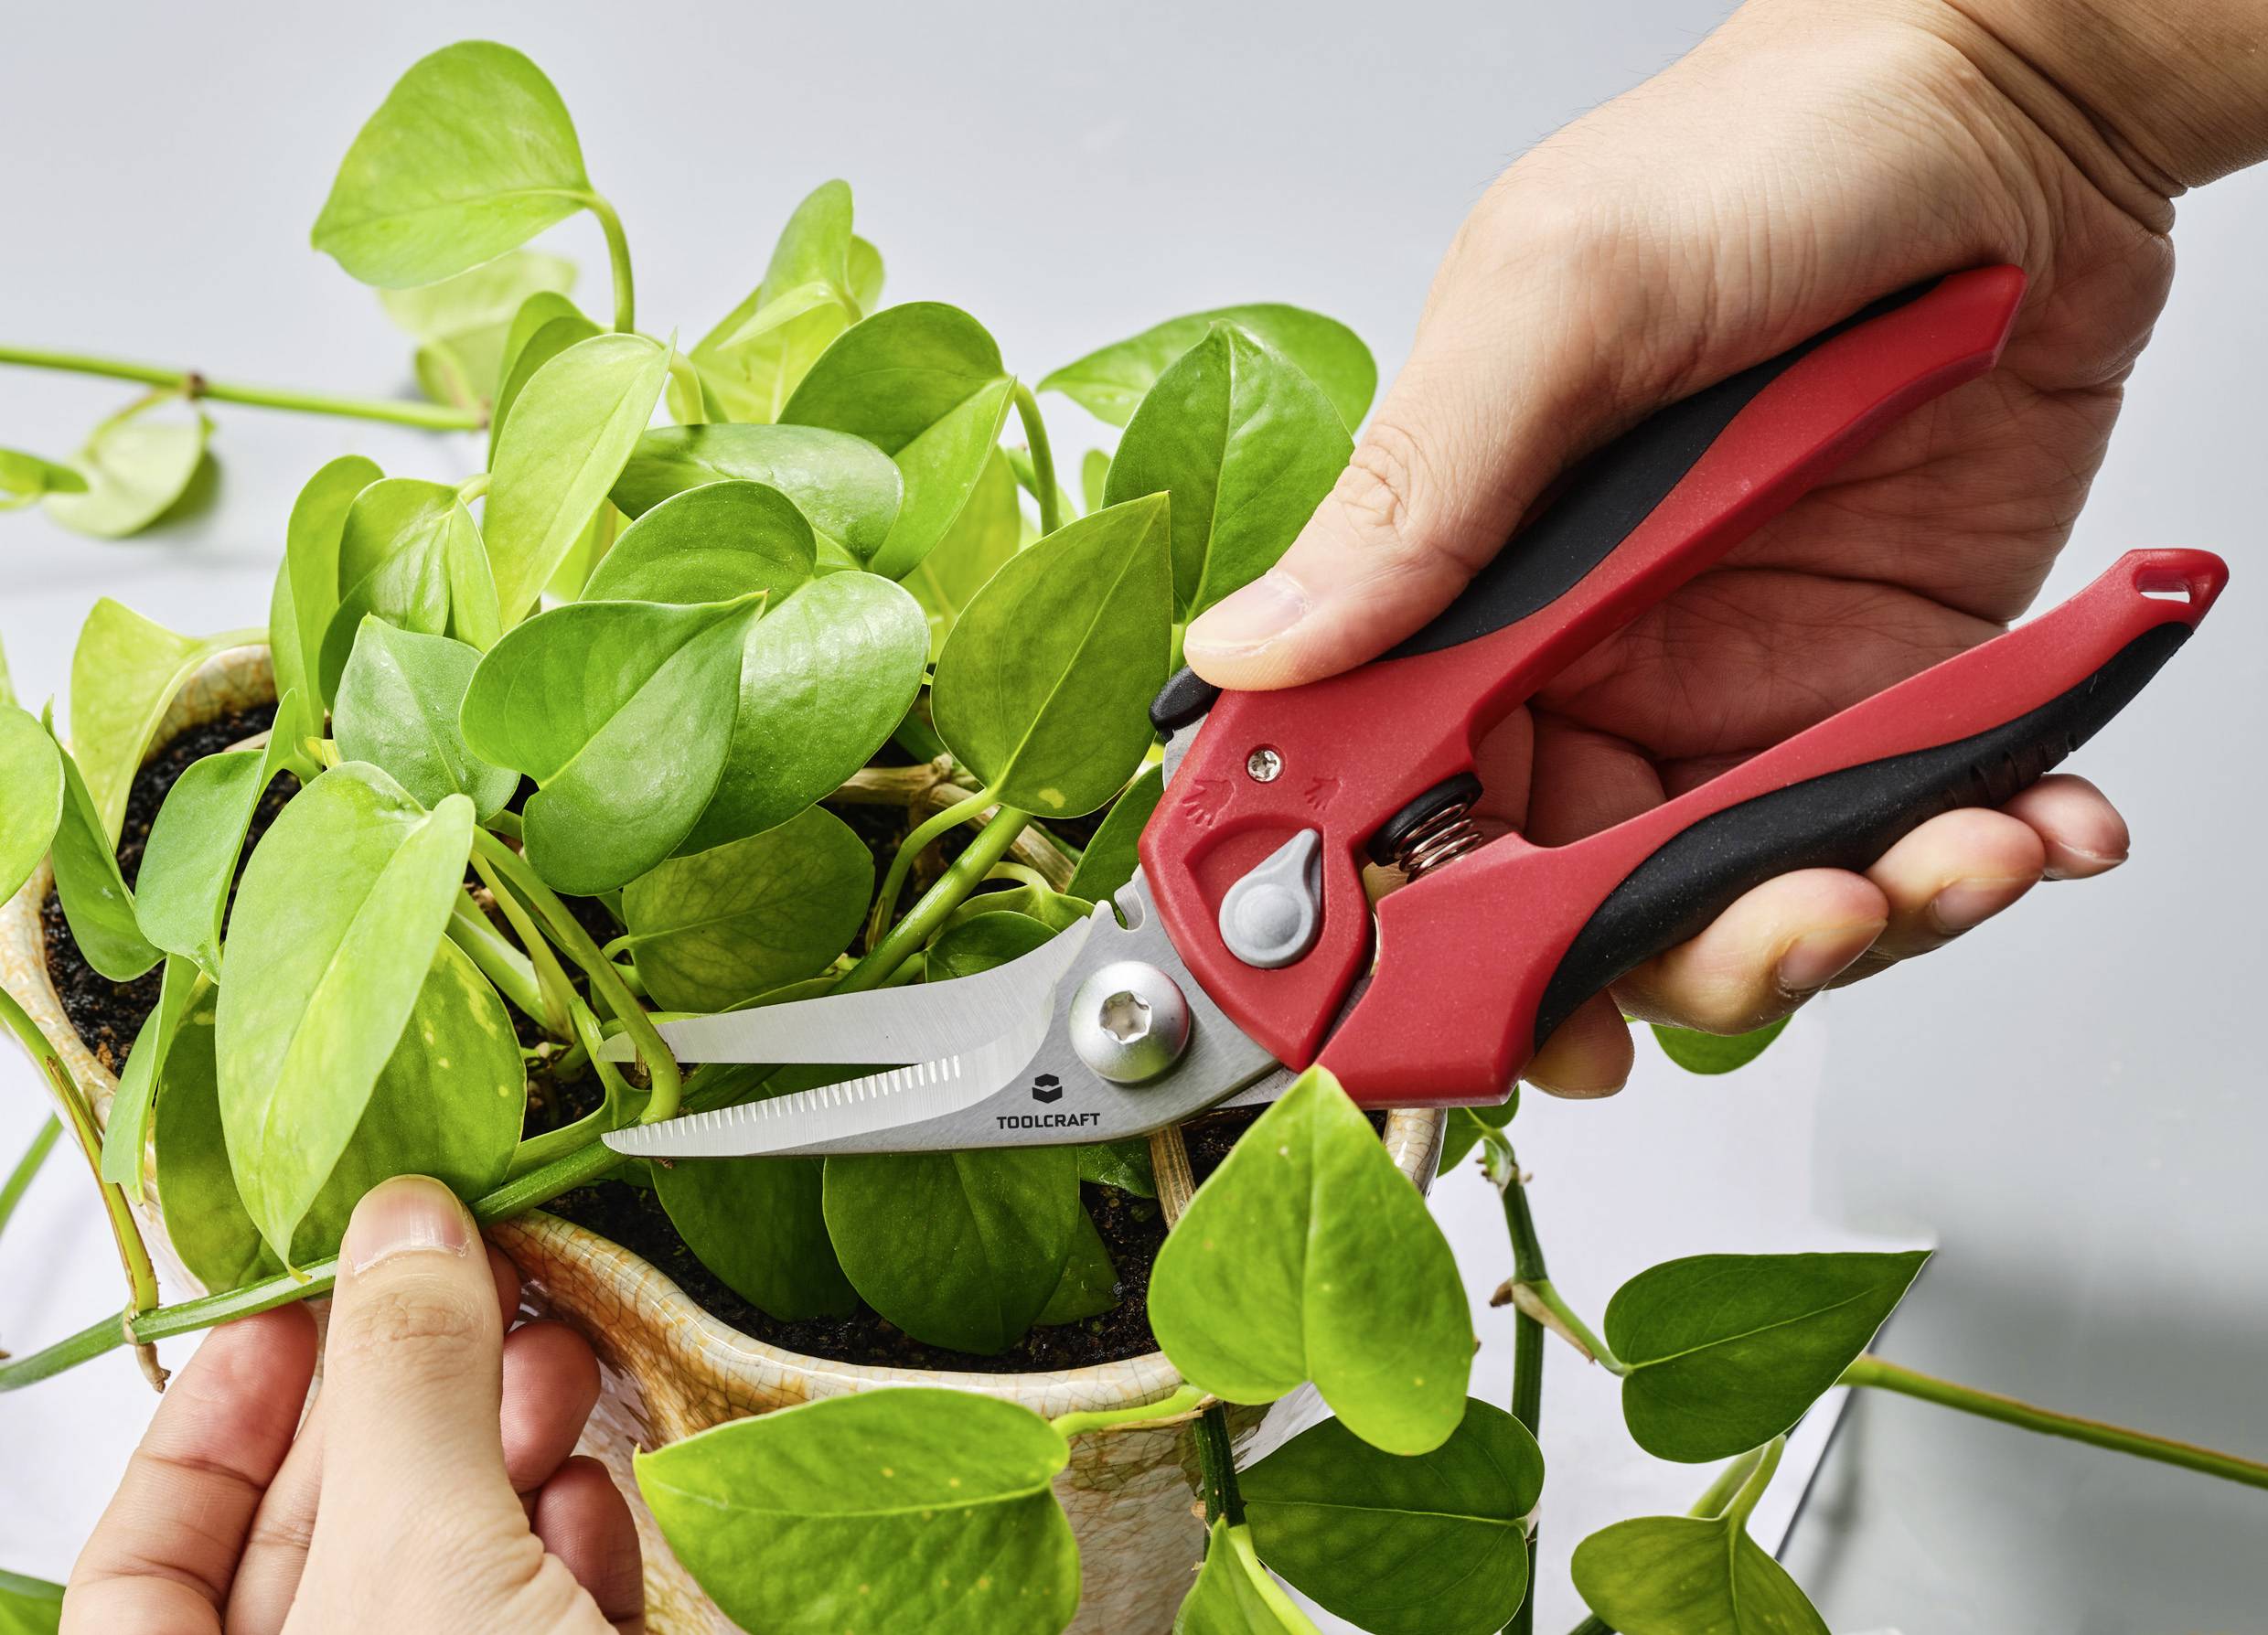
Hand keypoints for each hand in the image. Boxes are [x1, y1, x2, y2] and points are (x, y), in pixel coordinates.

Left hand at [62, 1177, 642, 1632]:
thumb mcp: (422, 1549)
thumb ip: (406, 1379)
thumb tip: (404, 1226)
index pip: (140, 1566)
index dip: (204, 1422)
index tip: (284, 1309)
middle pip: (322, 1527)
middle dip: (403, 1391)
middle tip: (463, 1278)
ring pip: (445, 1551)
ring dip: (509, 1440)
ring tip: (554, 1355)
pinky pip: (536, 1605)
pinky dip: (566, 1534)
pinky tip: (591, 1490)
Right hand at [1184, 0, 2265, 1094]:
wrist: (2016, 117)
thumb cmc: (1769, 156)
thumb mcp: (1557, 300)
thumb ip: (1418, 498)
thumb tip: (1258, 654)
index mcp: (1464, 581)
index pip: (1388, 794)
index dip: (1403, 921)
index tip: (1452, 1004)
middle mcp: (1582, 659)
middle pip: (1560, 898)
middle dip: (1647, 967)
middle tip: (1740, 948)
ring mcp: (1730, 692)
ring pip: (1730, 902)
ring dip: (1831, 930)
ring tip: (1939, 860)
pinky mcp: (1876, 698)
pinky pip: (1899, 837)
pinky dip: (1976, 862)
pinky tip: (2033, 820)